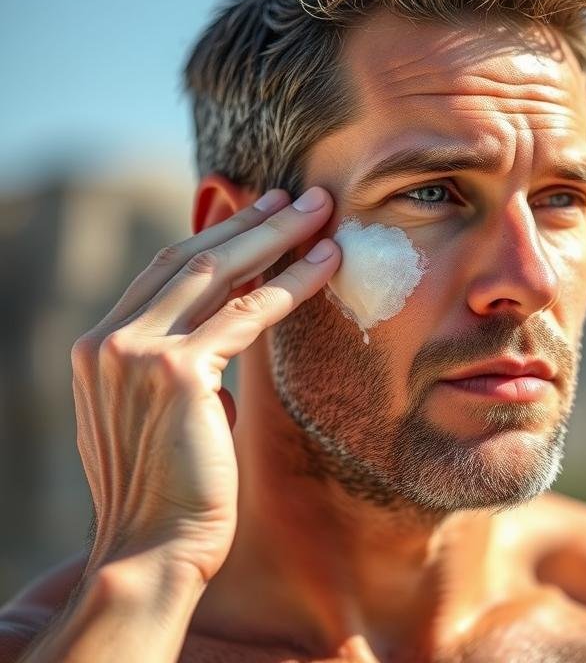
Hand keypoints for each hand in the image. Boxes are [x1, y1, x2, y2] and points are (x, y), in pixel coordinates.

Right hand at [71, 186, 339, 581]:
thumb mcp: (161, 416)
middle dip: (251, 220)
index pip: (165, 273)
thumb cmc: (170, 492)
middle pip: (191, 258)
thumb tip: (221, 344)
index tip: (259, 215)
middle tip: (297, 194)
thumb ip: (181, 371)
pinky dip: (292, 283)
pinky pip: (248, 313)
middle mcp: (109, 340)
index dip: (217, 237)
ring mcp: (136, 353)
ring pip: (220, 272)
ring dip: (277, 235)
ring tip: (320, 209)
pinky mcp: (176, 373)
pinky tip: (326, 262)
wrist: (152, 550)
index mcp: (99, 347)